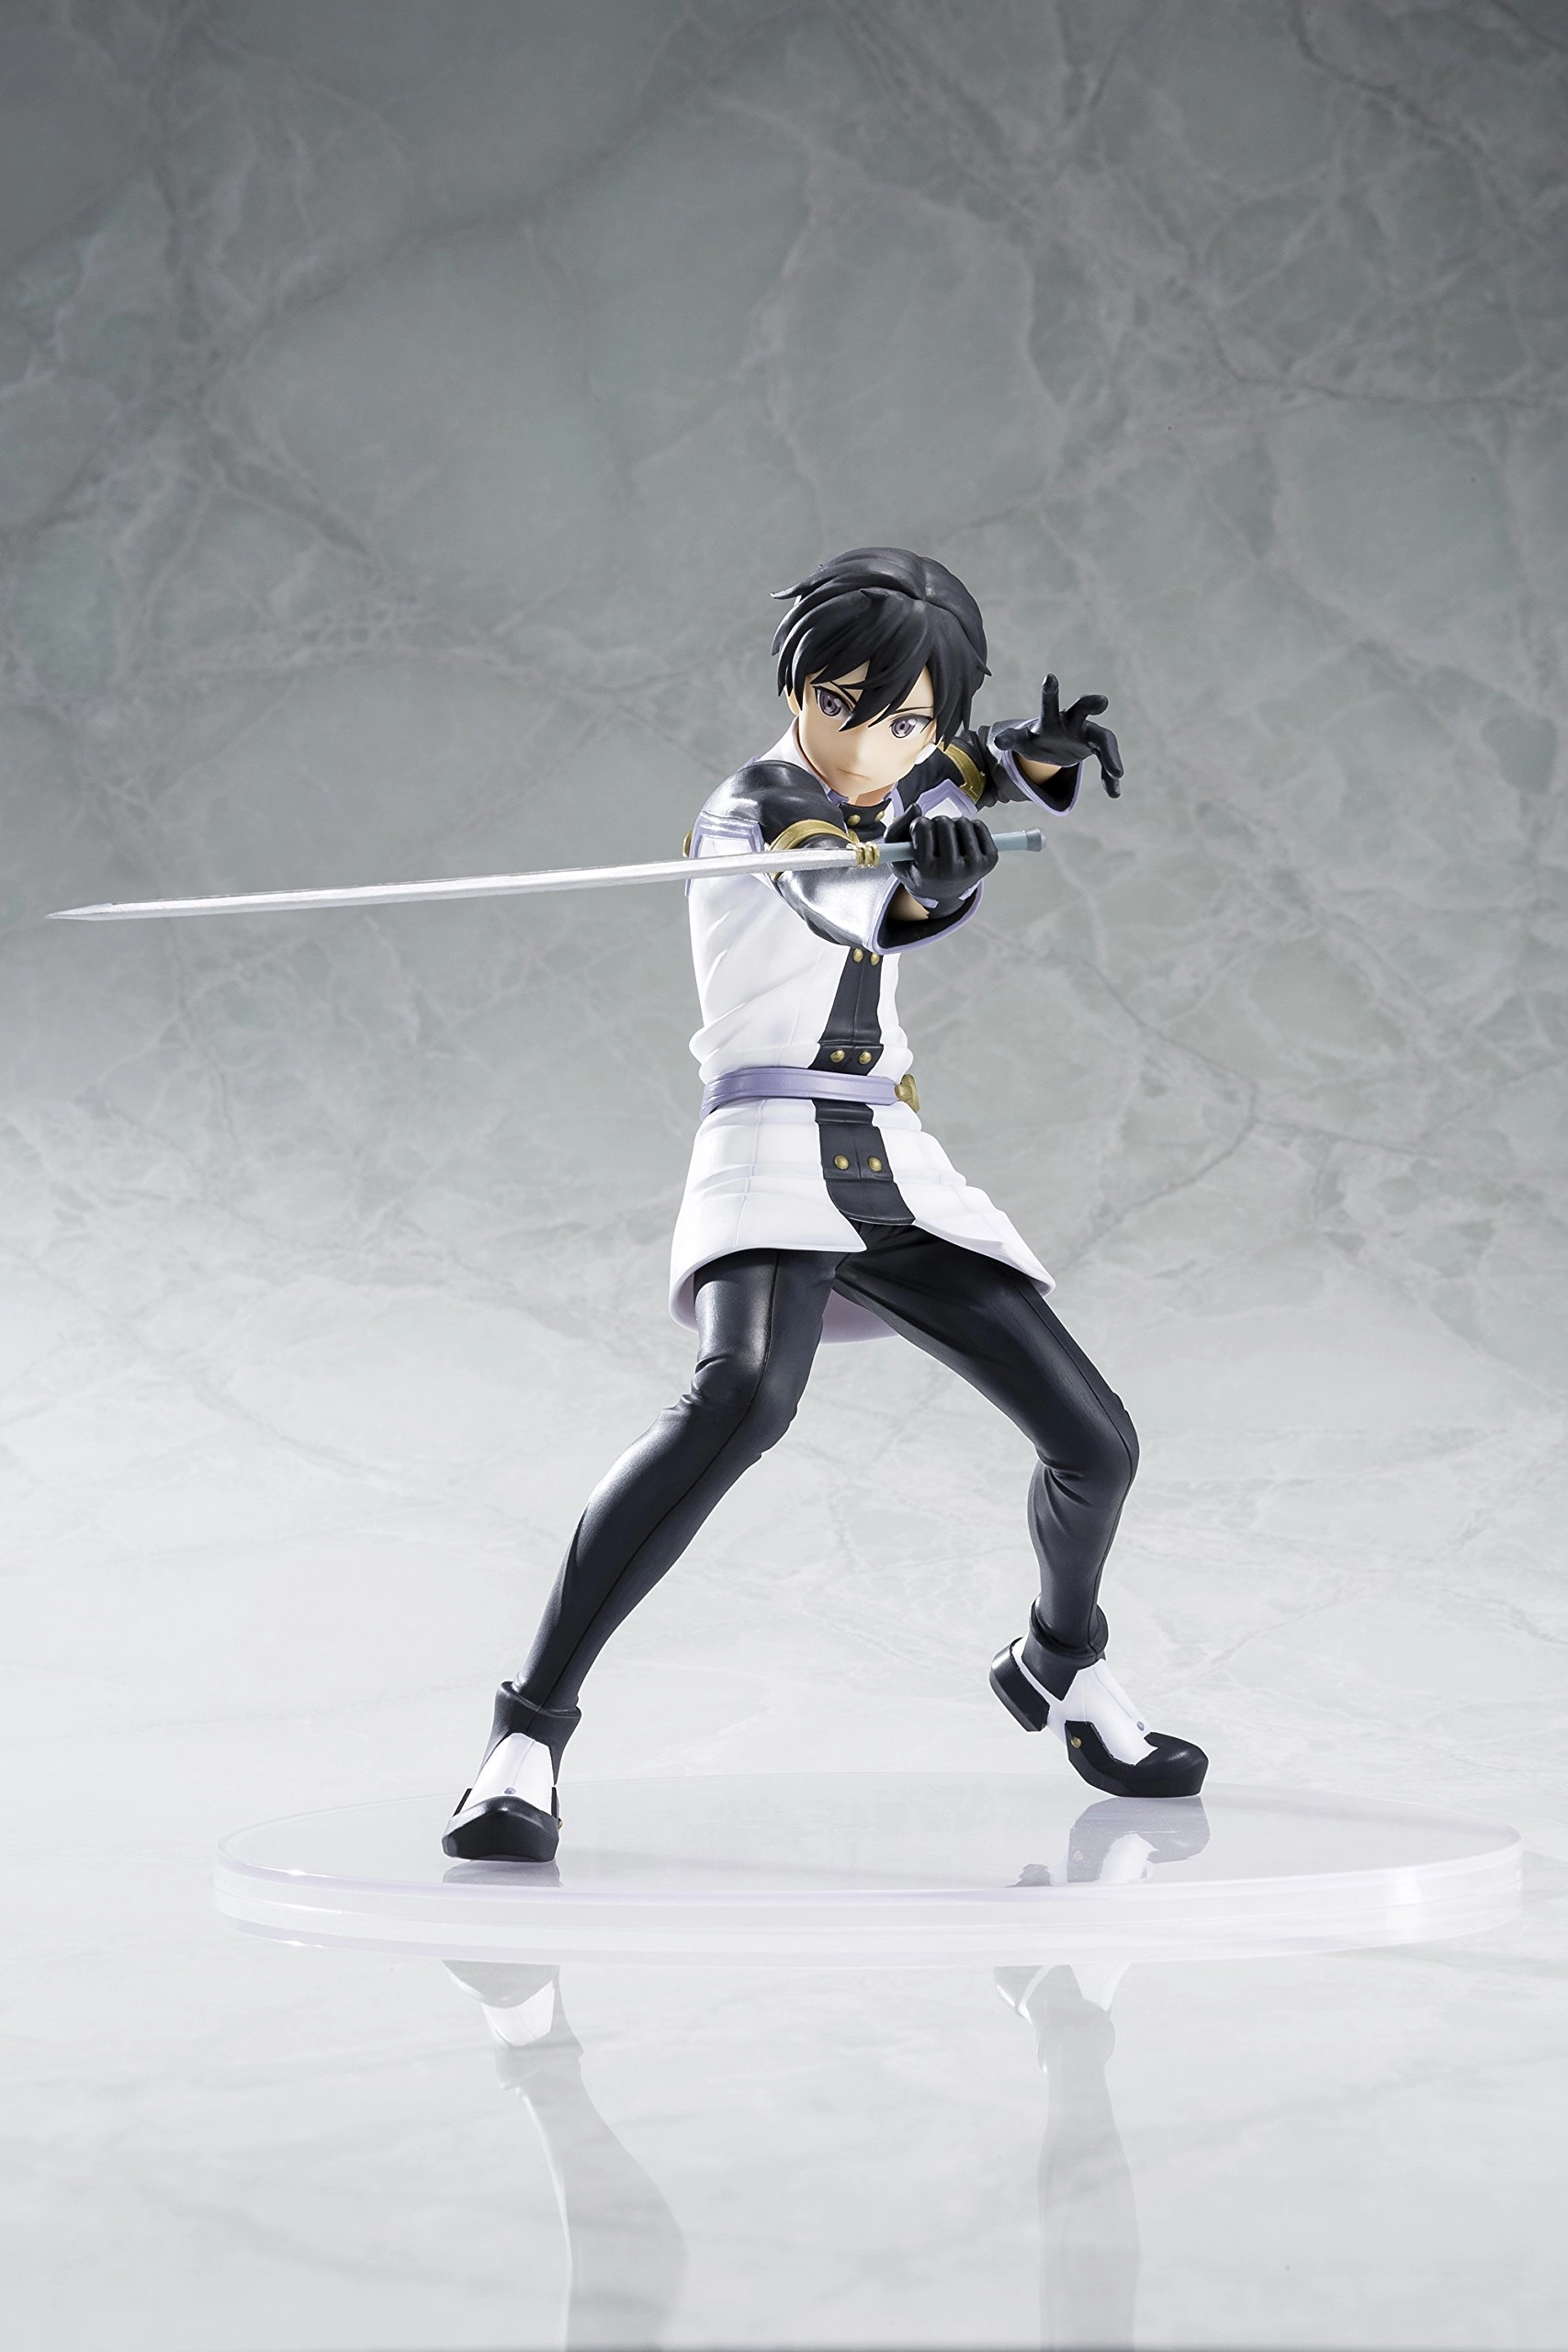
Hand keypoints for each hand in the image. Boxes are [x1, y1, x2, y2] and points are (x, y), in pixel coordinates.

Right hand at [883, 808, 996, 911]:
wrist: (943, 894)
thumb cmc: (918, 871)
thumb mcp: (896, 857)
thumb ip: (896, 829)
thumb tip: (916, 807)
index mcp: (928, 871)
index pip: (922, 826)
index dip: (918, 825)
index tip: (918, 836)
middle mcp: (952, 870)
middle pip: (944, 822)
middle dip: (936, 823)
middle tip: (935, 838)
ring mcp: (974, 866)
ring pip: (963, 822)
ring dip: (953, 825)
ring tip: (949, 840)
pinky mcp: (990, 860)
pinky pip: (980, 826)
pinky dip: (971, 827)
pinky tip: (963, 840)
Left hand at [991, 674, 1123, 798]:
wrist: (1054, 746)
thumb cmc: (1035, 739)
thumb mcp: (1020, 739)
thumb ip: (1007, 738)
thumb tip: (996, 741)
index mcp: (1050, 718)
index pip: (1050, 705)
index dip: (1050, 693)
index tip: (1049, 677)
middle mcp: (1071, 722)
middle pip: (1081, 710)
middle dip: (1089, 704)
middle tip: (1101, 701)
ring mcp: (1086, 734)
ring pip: (1102, 738)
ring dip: (1109, 755)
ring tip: (1117, 775)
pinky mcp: (1095, 746)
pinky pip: (1105, 761)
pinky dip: (1109, 776)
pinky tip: (1114, 793)